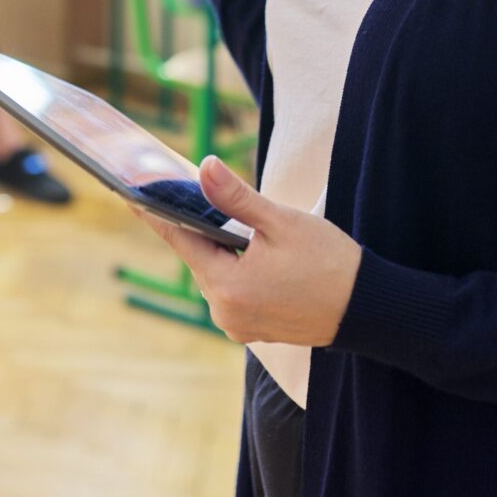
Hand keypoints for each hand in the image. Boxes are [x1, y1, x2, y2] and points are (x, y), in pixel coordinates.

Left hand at [133, 155, 361, 346]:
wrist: (368, 309)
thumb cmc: (329, 262)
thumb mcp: (281, 222)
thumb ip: (237, 198)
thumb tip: (204, 167)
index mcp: (228, 286)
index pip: (180, 240)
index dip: (154, 213)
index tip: (128, 194)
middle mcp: (226, 312)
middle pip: (199, 257)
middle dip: (200, 227)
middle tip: (198, 193)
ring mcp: (238, 325)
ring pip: (215, 273)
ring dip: (221, 248)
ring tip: (238, 224)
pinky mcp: (253, 328)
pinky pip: (231, 289)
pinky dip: (235, 267)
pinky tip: (252, 250)